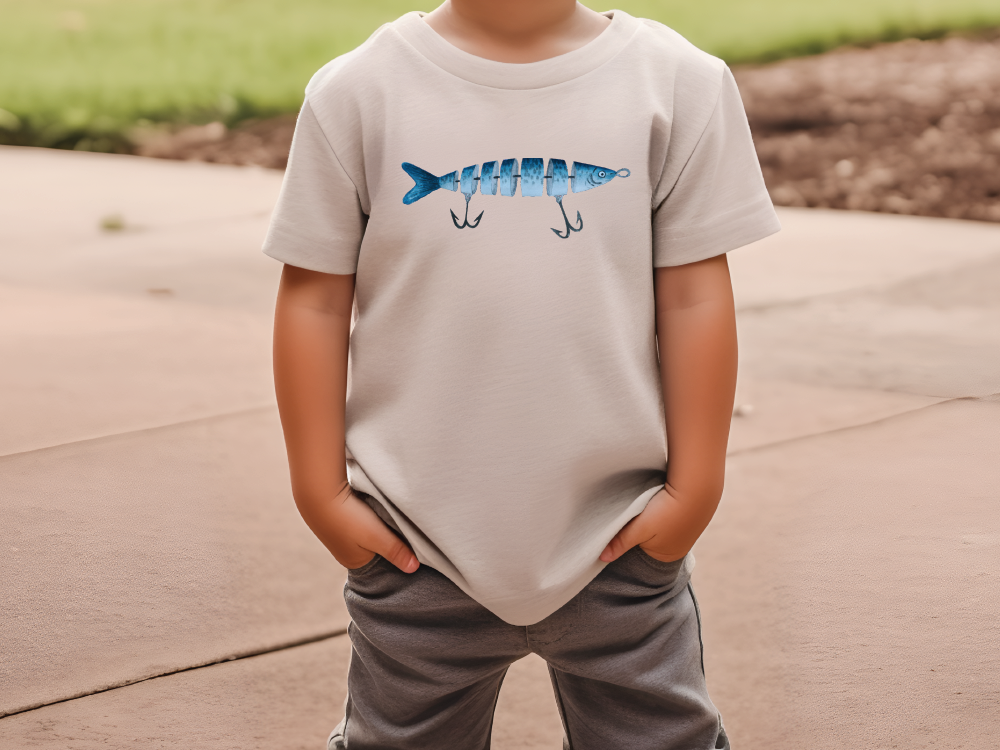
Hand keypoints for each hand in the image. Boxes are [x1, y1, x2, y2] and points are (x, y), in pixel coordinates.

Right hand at [297, 484, 419, 572]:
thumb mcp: (377, 537)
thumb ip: (396, 552)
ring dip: (379, 524)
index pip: (383, 562)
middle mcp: (347, 551)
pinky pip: (361, 519)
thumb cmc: (348, 518)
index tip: (410, 541)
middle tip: (401, 525)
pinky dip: (369, 514)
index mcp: (355, 562)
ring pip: (369, 532)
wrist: (318, 492)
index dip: (397, 553)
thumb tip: (414, 569)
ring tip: (387, 514)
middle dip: (388, 538)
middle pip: (377, 547)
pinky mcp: (339, 517)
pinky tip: (373, 506)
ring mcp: (341, 534)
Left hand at [599, 487, 694, 563]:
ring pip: (658, 529)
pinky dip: (660, 512)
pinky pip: (668, 517)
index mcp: (665, 556)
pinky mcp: (688, 515)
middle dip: (638, 531)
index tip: (619, 530)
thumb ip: (621, 542)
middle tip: (630, 518)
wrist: (697, 486)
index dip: (628, 543)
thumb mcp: (640, 528)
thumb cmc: (667, 511)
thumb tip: (601, 558)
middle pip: (648, 542)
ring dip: (649, 520)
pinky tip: (655, 503)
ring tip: (642, 509)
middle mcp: (677, 548)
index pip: (639, 554)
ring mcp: (685, 532)